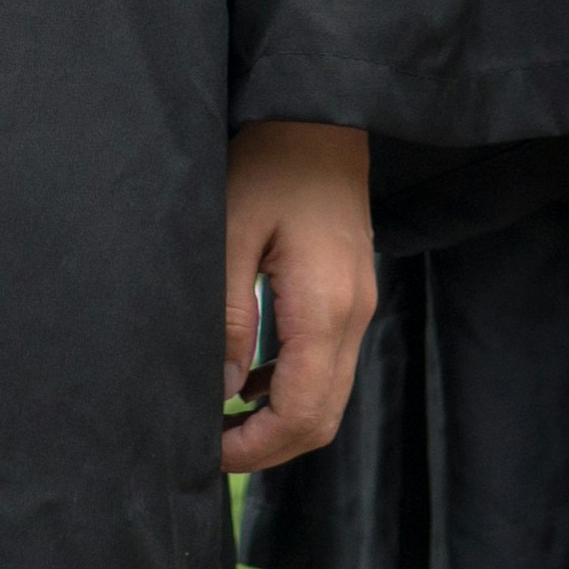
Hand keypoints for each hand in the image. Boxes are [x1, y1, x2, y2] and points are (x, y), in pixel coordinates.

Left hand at [220, 121, 377, 474]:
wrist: (317, 116)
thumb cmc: (268, 164)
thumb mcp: (229, 233)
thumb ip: (230, 315)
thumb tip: (225, 389)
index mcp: (325, 307)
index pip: (302, 412)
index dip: (257, 447)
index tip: (209, 452)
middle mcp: (354, 315)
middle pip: (322, 418)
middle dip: (269, 446)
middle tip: (212, 446)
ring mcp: (359, 306)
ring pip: (329, 396)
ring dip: (281, 420)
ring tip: (223, 418)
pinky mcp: (352, 295)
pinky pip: (329, 365)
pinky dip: (293, 387)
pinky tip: (250, 377)